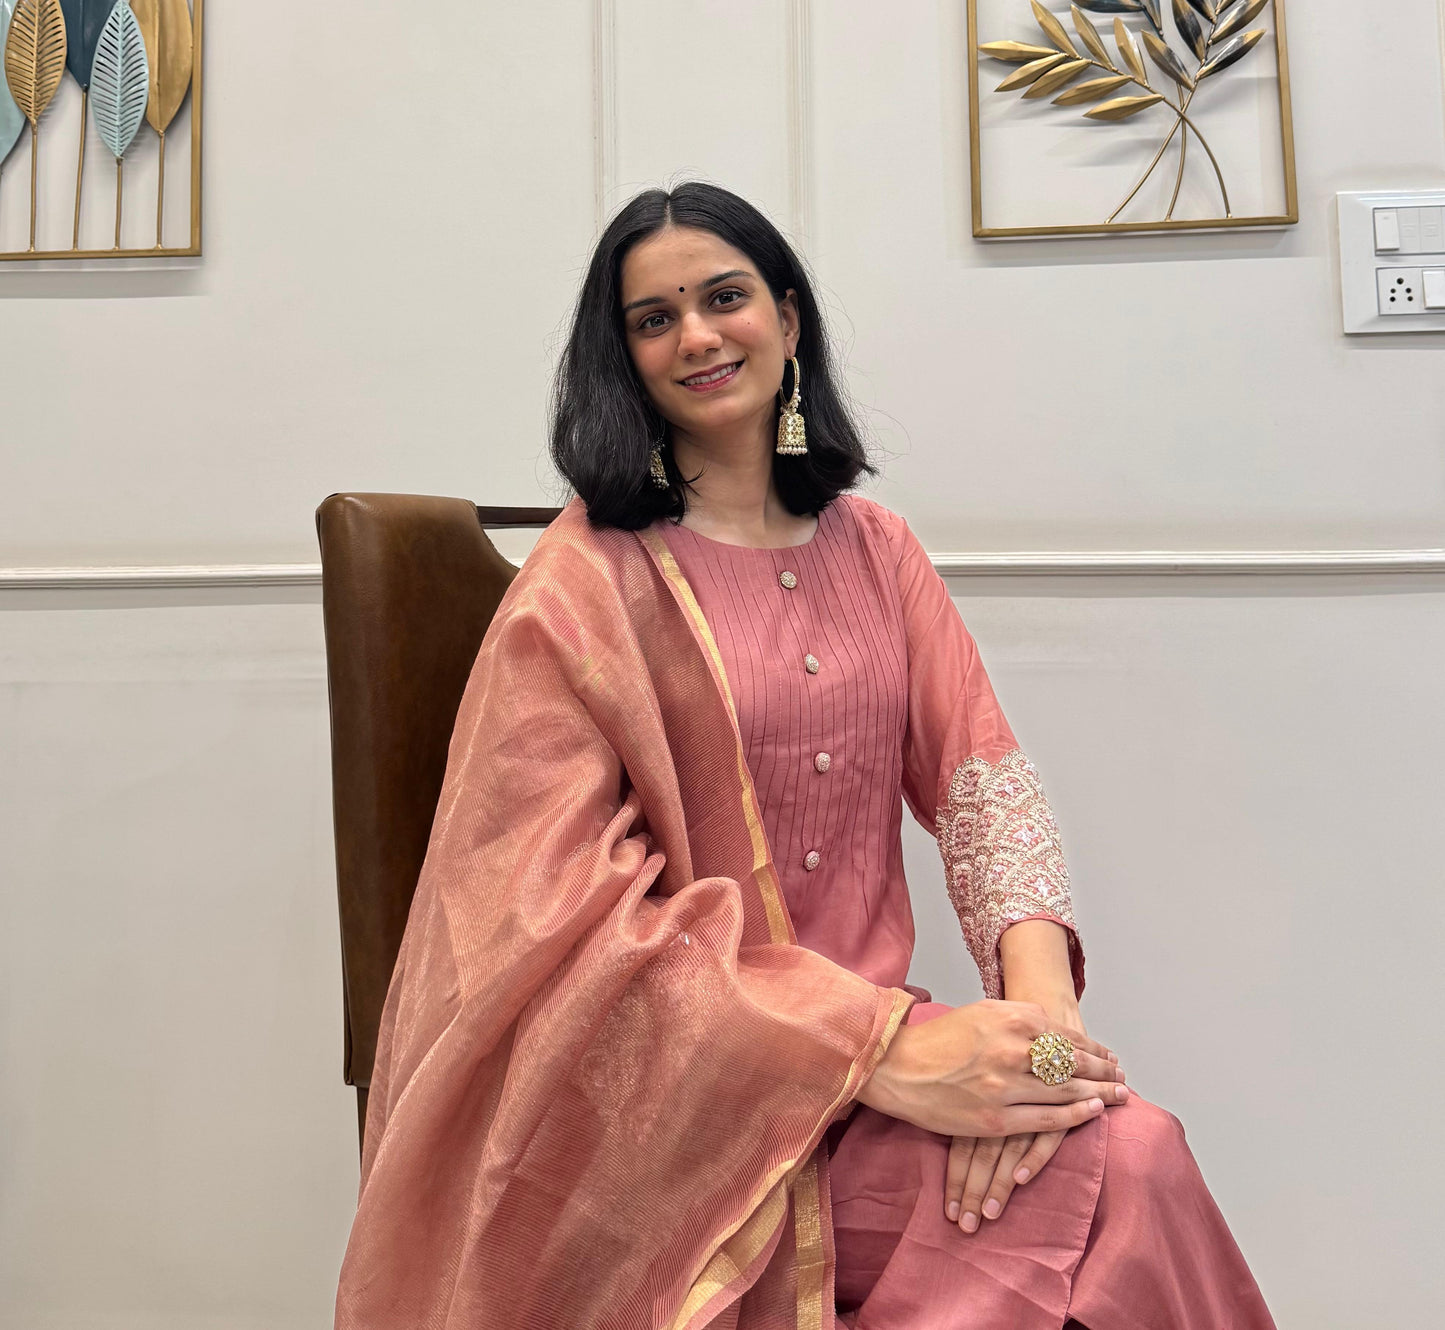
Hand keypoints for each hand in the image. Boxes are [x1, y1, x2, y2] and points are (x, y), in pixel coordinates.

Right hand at [943, 997, 1124, 1233]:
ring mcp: (1006, 1087)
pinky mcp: (996, 1119)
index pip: (1067, 1036)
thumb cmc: (939, 1039)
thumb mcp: (982, 1013)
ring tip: (1118, 1096)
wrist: (898, 1068)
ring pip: (1066, 1092)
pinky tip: (1092, 1112)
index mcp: (1012, 1019)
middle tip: (1123, 1078)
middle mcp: (1014, 1050)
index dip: (1094, 1049)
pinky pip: (1047, 1121)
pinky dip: (1074, 1116)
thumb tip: (1053, 1030)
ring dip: (1098, 1094)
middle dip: (1103, 1072)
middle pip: (1073, 1064)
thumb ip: (1019, 1018)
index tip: (1110, 1056)